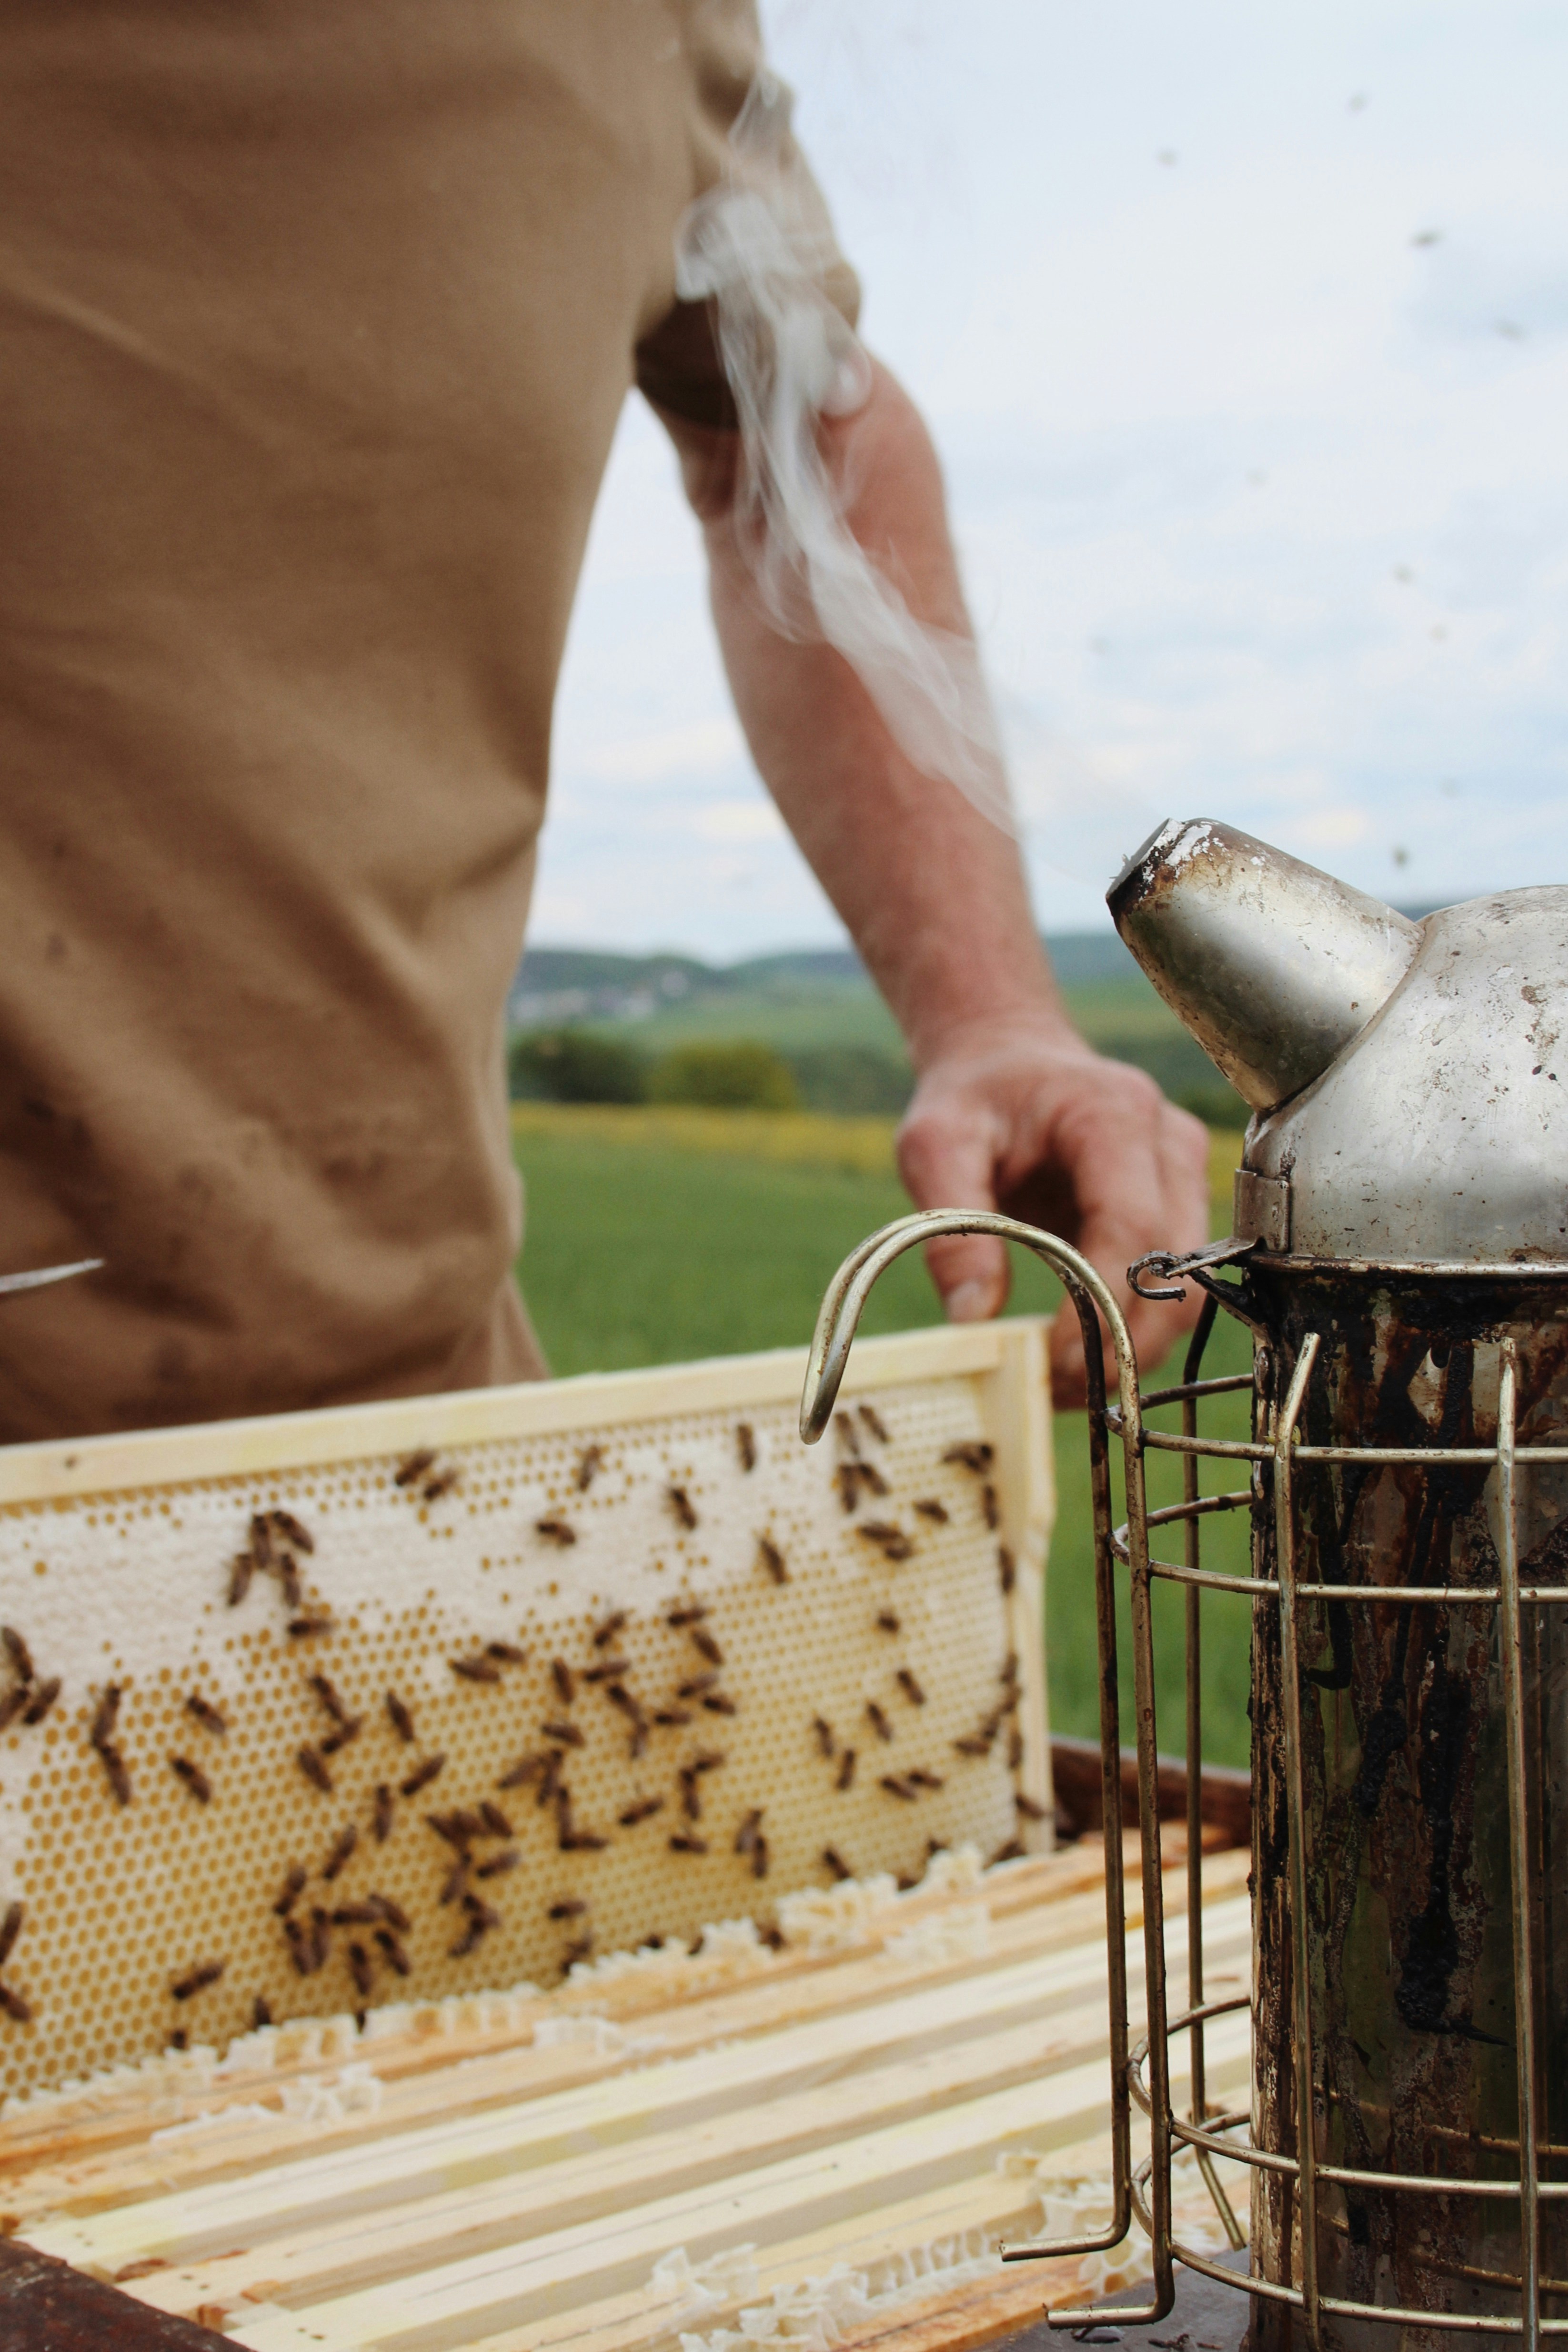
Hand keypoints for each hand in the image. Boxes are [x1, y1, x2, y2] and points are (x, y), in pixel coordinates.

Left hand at [896, 1021, 1211, 1408]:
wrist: (1009, 1060)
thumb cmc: (974, 1096)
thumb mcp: (935, 1144)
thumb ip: (953, 1225)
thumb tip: (972, 1319)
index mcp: (1112, 1113)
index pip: (1133, 1225)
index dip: (1103, 1302)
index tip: (1053, 1360)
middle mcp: (1169, 1142)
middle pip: (1178, 1269)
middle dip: (1124, 1343)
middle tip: (1058, 1391)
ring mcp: (1185, 1175)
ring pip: (1190, 1288)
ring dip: (1135, 1347)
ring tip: (1065, 1383)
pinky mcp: (1181, 1205)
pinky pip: (1177, 1284)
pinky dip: (1137, 1328)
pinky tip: (1084, 1352)